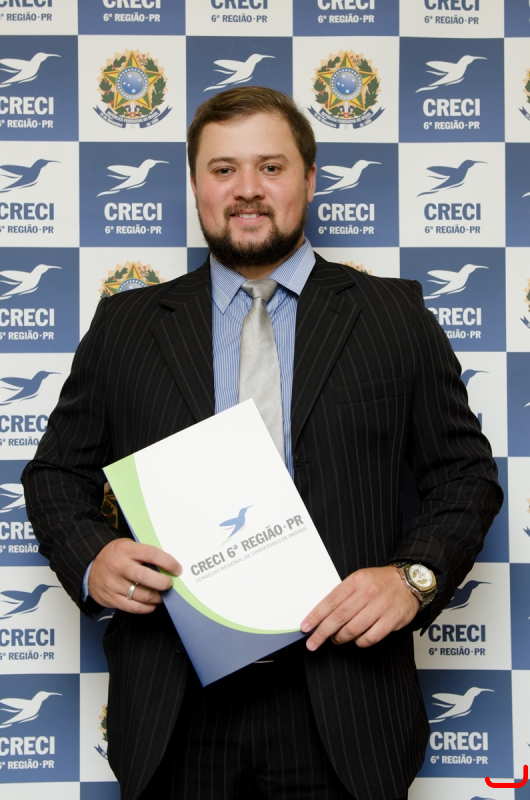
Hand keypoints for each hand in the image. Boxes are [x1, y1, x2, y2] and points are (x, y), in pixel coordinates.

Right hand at [88, 538, 181, 613]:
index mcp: (126, 550)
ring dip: (157, 597)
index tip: (177, 569)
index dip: (168, 562)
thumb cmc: (115, 555)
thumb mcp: (128, 546)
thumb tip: (169, 564)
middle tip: (170, 584)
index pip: (151, 554)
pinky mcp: (111, 598)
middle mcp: (119, 567)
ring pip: (142, 595)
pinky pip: (134, 607)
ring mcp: (114, 584)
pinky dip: (147, 607)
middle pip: (146, 577)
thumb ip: (144, 553)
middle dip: (163, 583)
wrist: (90, 566)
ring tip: (163, 595)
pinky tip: (152, 604)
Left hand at [300, 566, 418, 650]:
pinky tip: (356, 640)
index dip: (316, 616)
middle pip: (339, 617)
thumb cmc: (380, 582)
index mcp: (356, 581)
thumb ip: (343, 594)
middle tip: (313, 643)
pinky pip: (370, 637)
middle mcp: (367, 593)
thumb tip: (322, 614)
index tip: (306, 627)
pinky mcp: (391, 620)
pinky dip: (359, 642)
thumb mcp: (359, 579)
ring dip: (340, 638)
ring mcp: (380, 607)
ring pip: (353, 629)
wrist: (409, 582)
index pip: (331, 601)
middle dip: (322, 632)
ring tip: (336, 639)